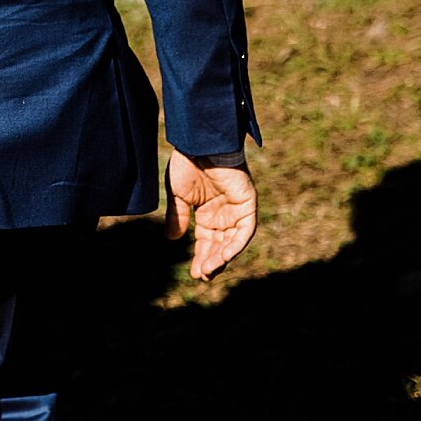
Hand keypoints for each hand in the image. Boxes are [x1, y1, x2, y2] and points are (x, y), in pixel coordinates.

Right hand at [164, 149, 258, 281]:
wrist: (200, 144)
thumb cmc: (188, 164)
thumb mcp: (178, 197)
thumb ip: (177, 218)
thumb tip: (172, 241)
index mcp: (208, 213)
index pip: (208, 242)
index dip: (202, 258)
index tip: (195, 273)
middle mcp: (224, 214)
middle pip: (221, 245)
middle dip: (212, 261)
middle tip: (202, 276)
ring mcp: (237, 210)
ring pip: (234, 241)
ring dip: (223, 257)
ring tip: (210, 270)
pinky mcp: (247, 204)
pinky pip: (246, 229)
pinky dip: (237, 243)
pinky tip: (225, 256)